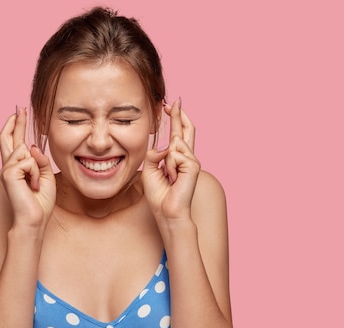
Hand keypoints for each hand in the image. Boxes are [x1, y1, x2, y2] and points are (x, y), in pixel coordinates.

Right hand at [0, 107, 55, 228]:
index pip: (15, 143)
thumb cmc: (39, 202)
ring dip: (36, 167)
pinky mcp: (8, 173)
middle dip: (15, 122)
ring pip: (25, 150)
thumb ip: (39, 160)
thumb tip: (31, 146)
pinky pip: (28, 161)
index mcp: (17, 168)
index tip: (20, 114)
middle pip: (7, 138)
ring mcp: (5, 169)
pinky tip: (32, 186)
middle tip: (20, 108)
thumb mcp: (45, 176)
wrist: (34, 220)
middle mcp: (8, 166)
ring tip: (35, 185)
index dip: (17, 127)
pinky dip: (35, 173)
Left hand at [142, 98, 199, 221]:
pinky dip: (170, 166)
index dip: (175, 118)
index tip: (169, 105)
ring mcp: (192, 160)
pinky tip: (174, 178)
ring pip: (175, 144)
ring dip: (166, 162)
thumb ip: (154, 154)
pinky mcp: (194, 165)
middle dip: (179, 114)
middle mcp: (187, 157)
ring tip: (169, 177)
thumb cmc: (159, 194)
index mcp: (176, 158)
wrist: (167, 211)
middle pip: (186, 129)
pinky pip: (175, 154)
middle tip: (175, 100)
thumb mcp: (149, 169)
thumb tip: (165, 144)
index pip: (177, 134)